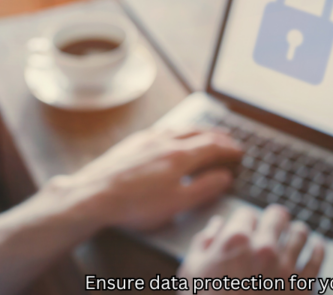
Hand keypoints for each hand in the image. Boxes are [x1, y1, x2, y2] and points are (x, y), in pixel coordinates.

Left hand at [50, 127, 242, 231]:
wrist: (94, 194)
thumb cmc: (135, 204)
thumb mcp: (177, 203)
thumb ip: (204, 188)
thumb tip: (224, 177)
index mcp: (180, 155)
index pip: (212, 146)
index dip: (228, 148)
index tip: (239, 151)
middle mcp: (165, 140)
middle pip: (198, 132)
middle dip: (217, 135)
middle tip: (228, 138)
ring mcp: (147, 138)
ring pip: (180, 128)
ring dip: (198, 130)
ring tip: (205, 133)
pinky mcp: (133, 142)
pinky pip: (163, 129)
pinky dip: (178, 130)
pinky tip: (173, 135)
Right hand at [178, 205, 324, 293]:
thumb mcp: (192, 272)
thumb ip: (204, 242)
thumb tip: (217, 225)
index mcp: (236, 240)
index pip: (247, 213)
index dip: (245, 220)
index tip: (246, 228)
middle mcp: (264, 248)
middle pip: (278, 215)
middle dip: (274, 218)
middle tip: (274, 223)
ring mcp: (286, 268)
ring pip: (301, 232)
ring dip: (296, 231)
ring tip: (296, 232)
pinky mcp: (303, 287)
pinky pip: (318, 258)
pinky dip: (319, 248)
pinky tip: (317, 245)